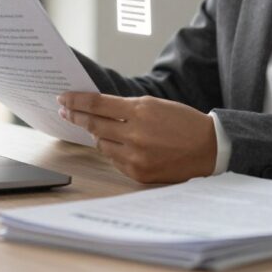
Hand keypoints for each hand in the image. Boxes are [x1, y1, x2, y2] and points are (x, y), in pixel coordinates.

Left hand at [57, 92, 216, 182]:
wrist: (208, 148)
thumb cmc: (182, 123)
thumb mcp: (154, 105)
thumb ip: (126, 108)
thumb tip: (97, 110)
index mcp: (140, 111)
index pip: (97, 104)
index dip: (76, 100)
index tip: (63, 98)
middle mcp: (135, 134)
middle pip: (93, 124)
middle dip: (75, 117)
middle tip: (65, 111)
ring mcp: (136, 156)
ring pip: (101, 144)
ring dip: (96, 135)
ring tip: (98, 129)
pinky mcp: (138, 173)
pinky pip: (114, 160)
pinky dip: (112, 151)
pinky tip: (117, 145)